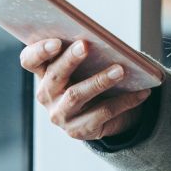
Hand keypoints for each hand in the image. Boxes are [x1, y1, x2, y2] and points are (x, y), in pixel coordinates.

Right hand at [20, 38, 151, 141]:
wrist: (103, 116)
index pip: (29, 60)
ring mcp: (61, 115)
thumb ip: (85, 52)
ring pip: (76, 95)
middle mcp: (47, 95)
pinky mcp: (79, 130)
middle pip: (55, 76)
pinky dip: (124, 101)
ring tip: (120, 69)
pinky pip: (102, 113)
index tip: (55, 42)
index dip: (39, 51)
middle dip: (70, 59)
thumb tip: (104, 39)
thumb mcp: (84, 66)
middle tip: (86, 45)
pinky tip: (141, 93)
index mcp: (43, 73)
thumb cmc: (91, 79)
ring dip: (100, 80)